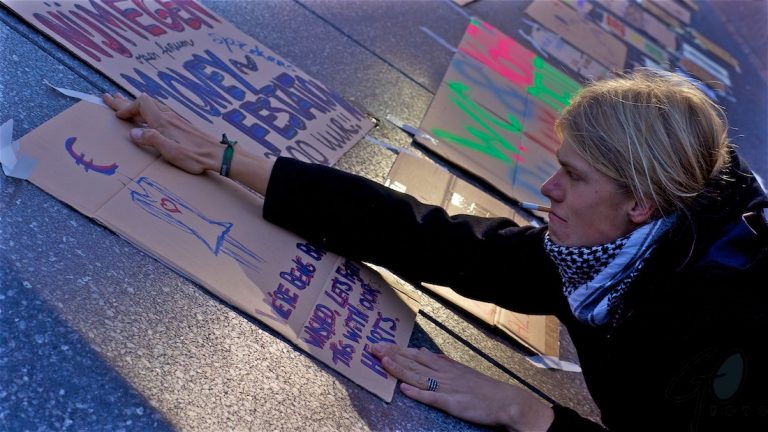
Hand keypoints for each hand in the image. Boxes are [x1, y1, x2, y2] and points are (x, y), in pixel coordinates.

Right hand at [103, 93, 221, 173]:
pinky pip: (161, 111)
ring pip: (153, 105)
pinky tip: (150, 113)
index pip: (141, 104)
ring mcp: (176, 119)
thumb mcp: (171, 152)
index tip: (117, 117)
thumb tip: (133, 132)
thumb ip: (152, 140)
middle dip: (125, 101)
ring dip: (137, 105)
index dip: (126, 107)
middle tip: (109, 98)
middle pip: (144, 102)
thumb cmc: (195, 156)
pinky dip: (148, 110)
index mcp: (163, 122)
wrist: (218, 154)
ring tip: (125, 103)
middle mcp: (169, 116)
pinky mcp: (182, 124)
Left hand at [373, 344, 553, 430]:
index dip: (397, 350)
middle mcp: (444, 374)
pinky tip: (404, 389)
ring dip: (400, 369)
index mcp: (446, 366)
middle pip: (414, 362)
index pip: (417, 355)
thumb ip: (444, 364)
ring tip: (383, 362)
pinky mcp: (453, 403)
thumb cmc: (485, 389)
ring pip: (419, 376)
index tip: (381, 345)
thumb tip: (428, 354)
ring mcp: (448, 388)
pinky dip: (418, 393)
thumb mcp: (462, 371)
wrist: (506, 401)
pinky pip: (433, 398)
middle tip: (373, 348)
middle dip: (392, 355)